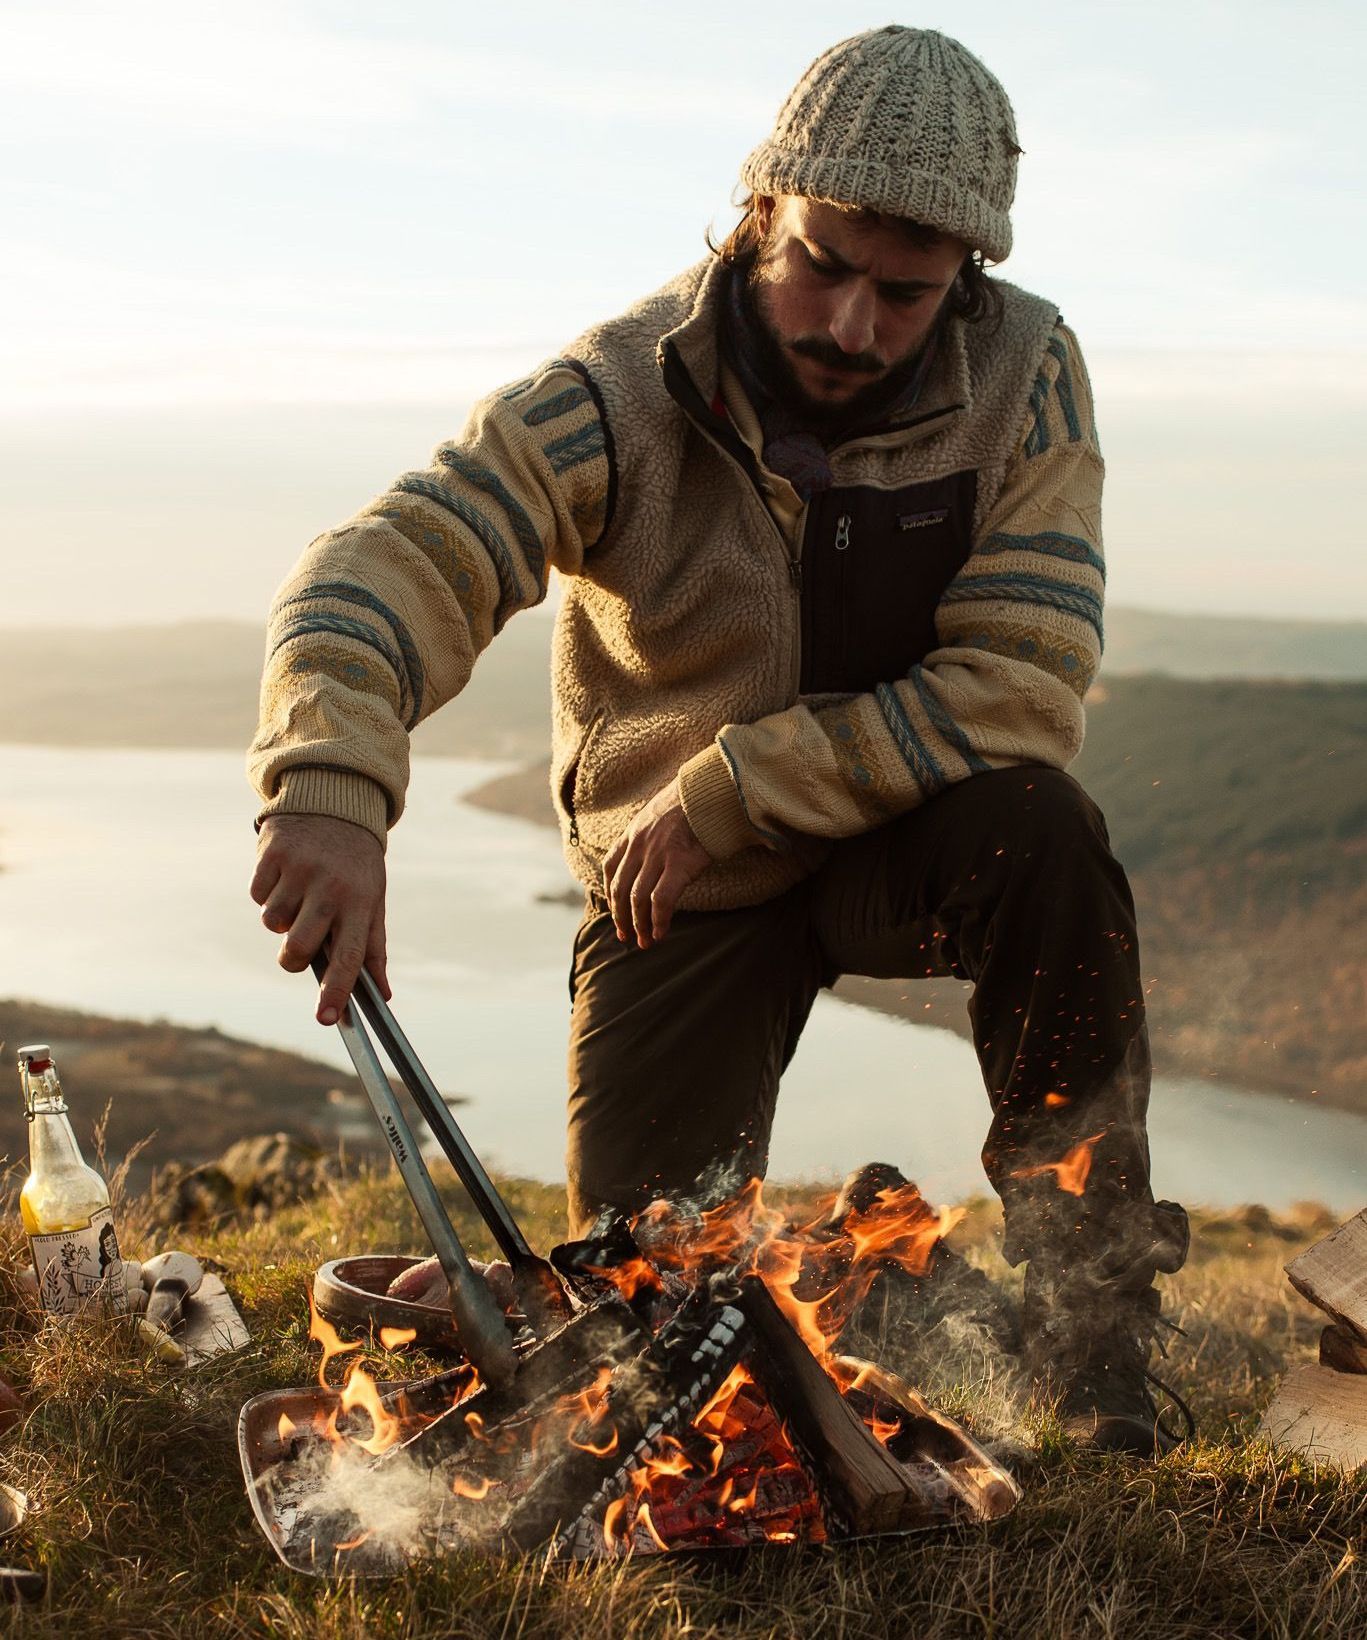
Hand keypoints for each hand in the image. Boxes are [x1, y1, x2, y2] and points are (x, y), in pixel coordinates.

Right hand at [250, 814, 389, 1024]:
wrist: (334, 803)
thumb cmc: (357, 866)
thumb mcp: (373, 901)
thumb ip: (374, 950)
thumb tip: (384, 997)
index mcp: (361, 903)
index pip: (349, 957)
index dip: (337, 991)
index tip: (326, 1019)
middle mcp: (331, 888)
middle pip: (298, 948)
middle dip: (292, 958)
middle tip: (298, 946)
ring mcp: (300, 869)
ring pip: (272, 923)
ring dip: (280, 917)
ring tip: (299, 893)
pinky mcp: (273, 854)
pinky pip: (257, 895)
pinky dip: (266, 891)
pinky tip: (285, 873)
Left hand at [603, 777, 711, 948]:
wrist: (713, 789)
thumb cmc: (695, 800)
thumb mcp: (661, 810)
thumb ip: (653, 831)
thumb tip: (659, 846)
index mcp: (633, 832)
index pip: (610, 868)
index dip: (611, 895)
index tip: (616, 912)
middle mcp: (639, 845)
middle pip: (620, 889)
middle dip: (621, 917)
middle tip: (627, 937)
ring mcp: (658, 855)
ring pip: (637, 899)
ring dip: (639, 925)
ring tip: (645, 942)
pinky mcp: (679, 864)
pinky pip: (661, 900)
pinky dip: (658, 920)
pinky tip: (661, 932)